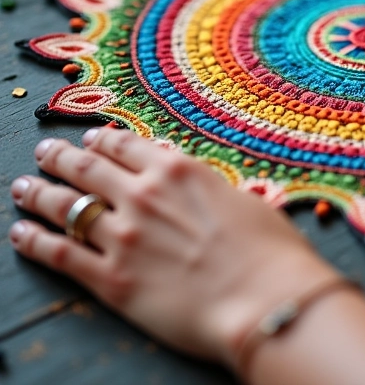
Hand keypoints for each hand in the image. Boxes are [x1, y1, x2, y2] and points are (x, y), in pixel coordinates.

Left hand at [8, 128, 336, 367]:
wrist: (262, 298)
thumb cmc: (267, 249)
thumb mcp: (240, 199)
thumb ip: (205, 189)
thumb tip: (193, 189)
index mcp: (178, 170)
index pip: (125, 145)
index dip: (101, 140)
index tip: (89, 139)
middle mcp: (144, 195)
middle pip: (88, 168)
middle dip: (61, 157)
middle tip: (45, 152)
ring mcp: (123, 236)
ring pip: (66, 206)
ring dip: (39, 193)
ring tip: (23, 187)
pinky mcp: (111, 279)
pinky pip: (60, 254)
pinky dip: (35, 241)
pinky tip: (21, 233)